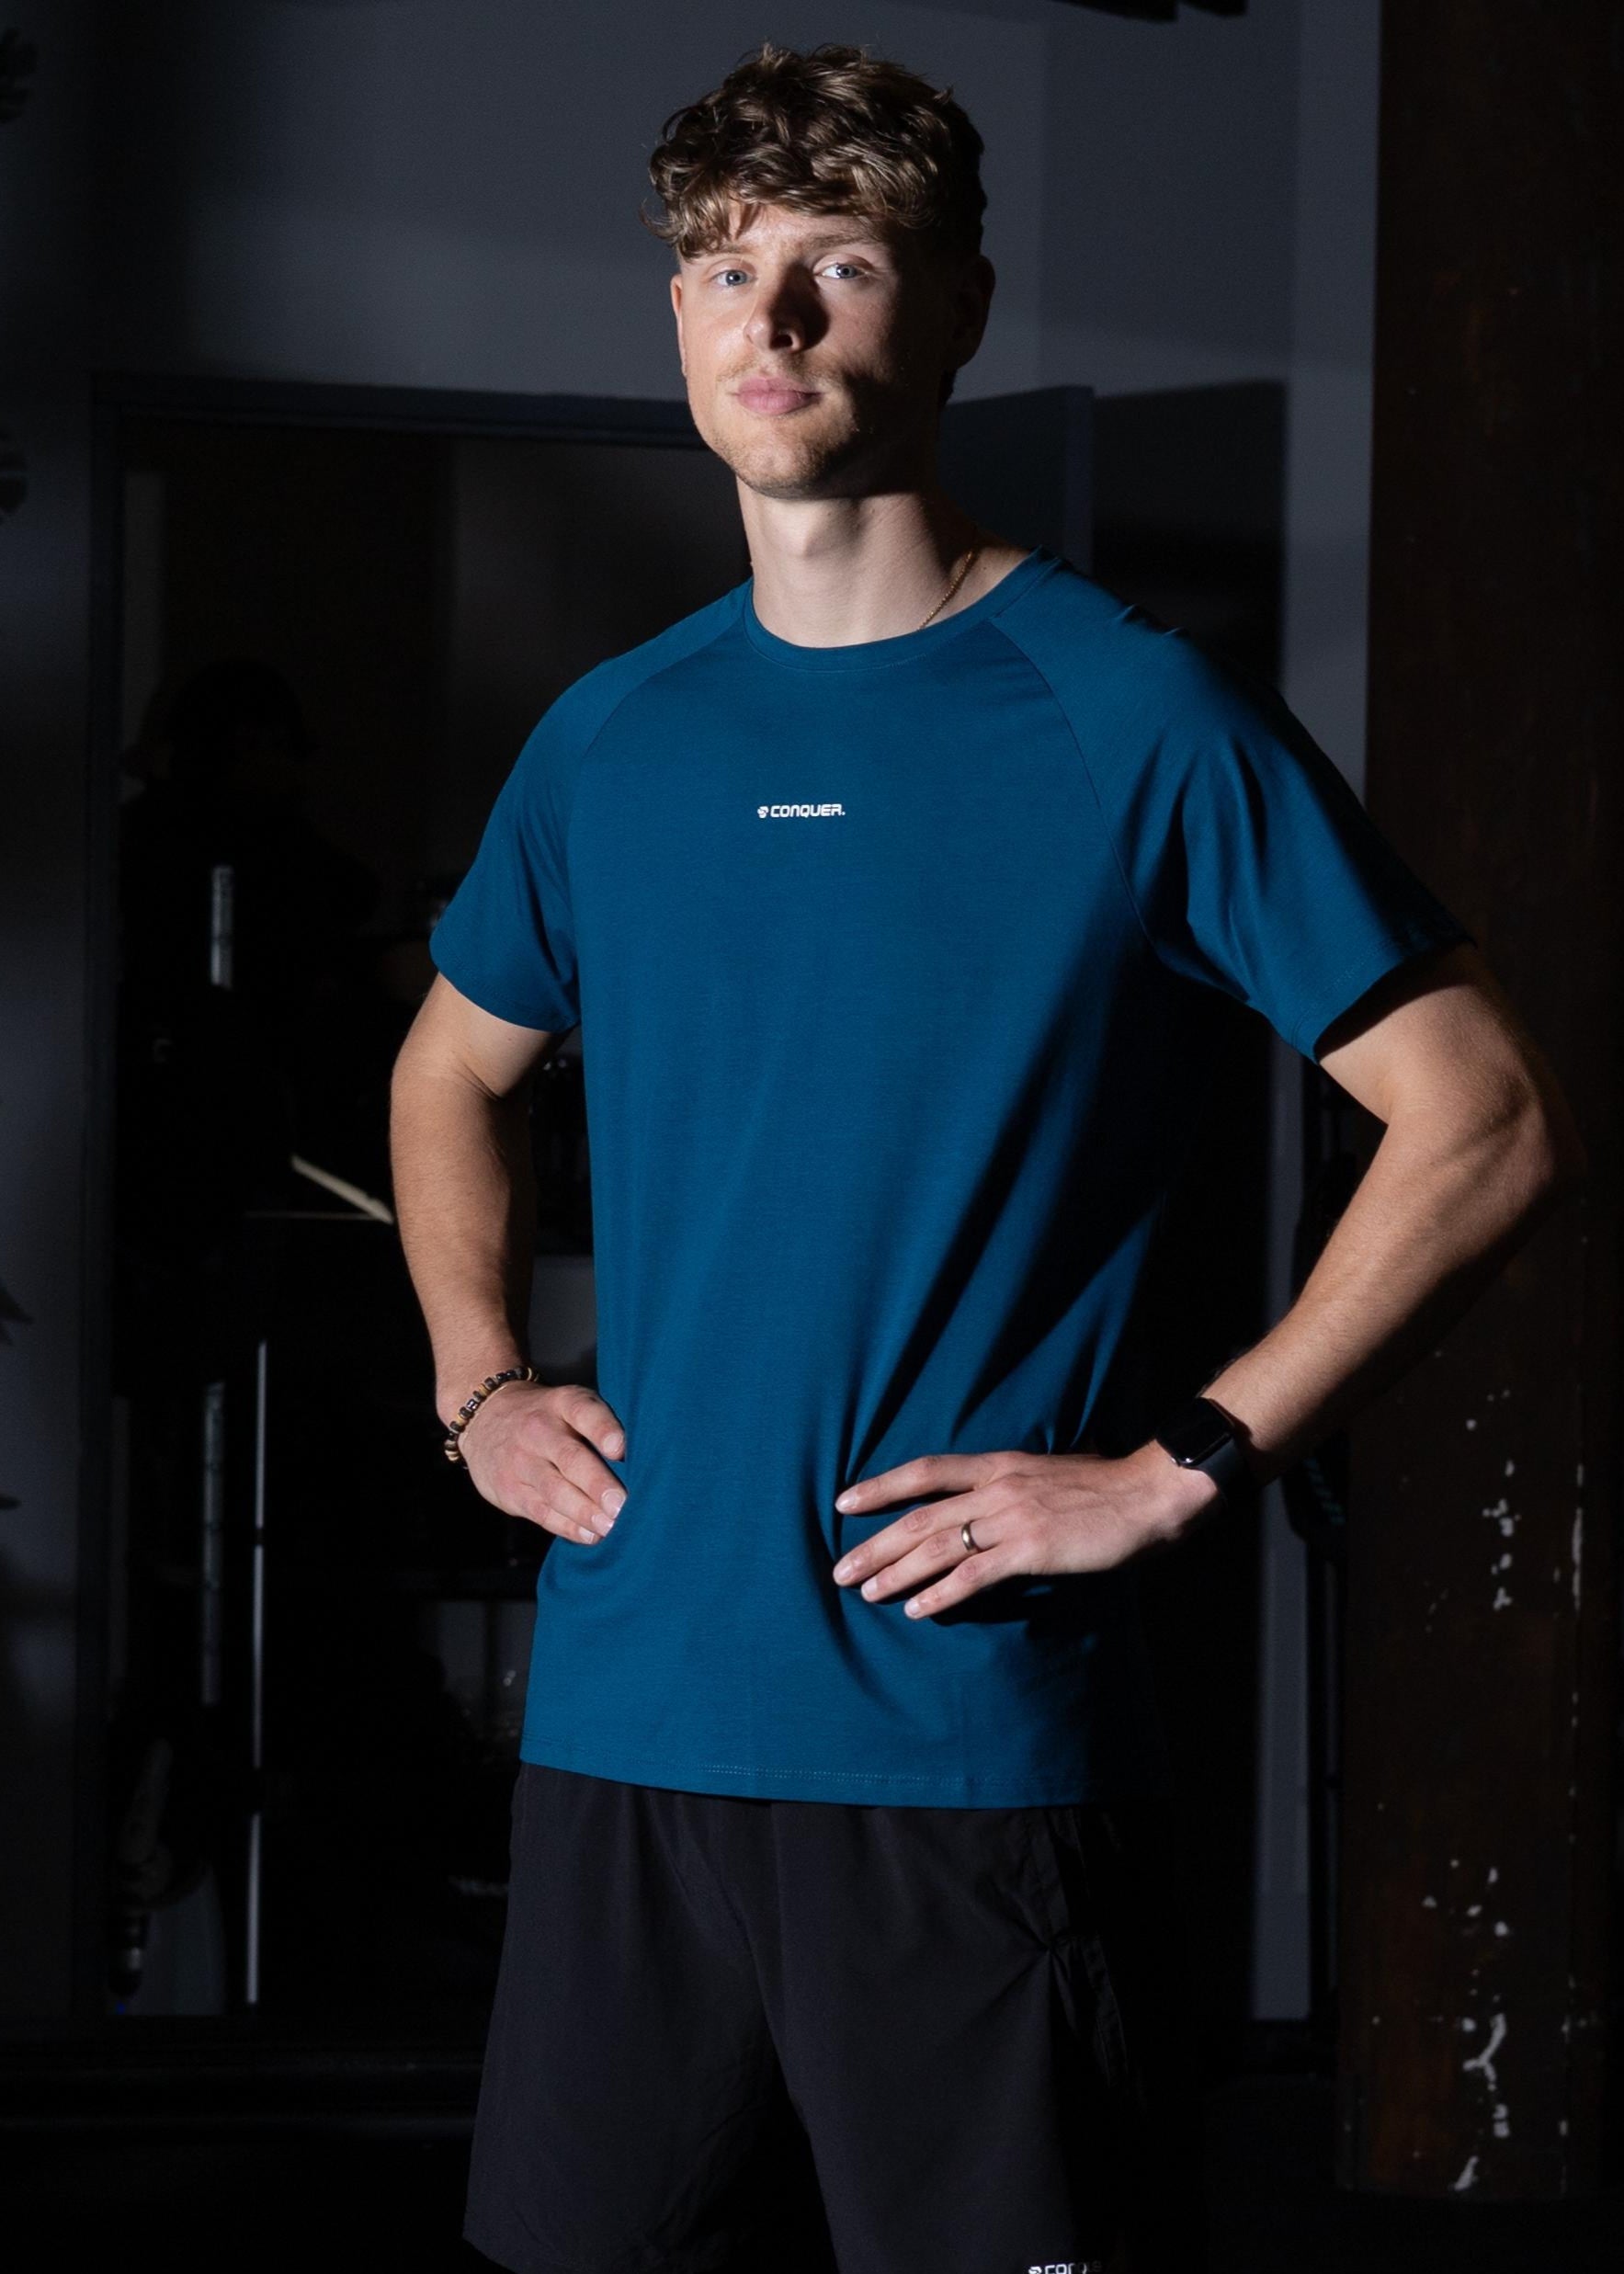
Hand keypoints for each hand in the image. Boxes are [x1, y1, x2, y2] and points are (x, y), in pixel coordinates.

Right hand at [455, 1380, 628, 1545]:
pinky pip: (542, 1512)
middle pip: (570, 1458)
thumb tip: (646, 1462)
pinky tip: (591, 1535)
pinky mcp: (510, 1491)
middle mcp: (539, 1430)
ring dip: (585, 1512)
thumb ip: (600, 1426)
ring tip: (611, 1526)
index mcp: (562, 1403)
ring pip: (555, 1490)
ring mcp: (520, 1462)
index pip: (584, 1411)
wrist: (486, 1420)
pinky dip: (568, 1526)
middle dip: (597, 1484)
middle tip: (622, 1505)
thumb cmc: (550, 1418)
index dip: (603, 1429)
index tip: (620, 1448)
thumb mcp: (569, 1405)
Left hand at [829, 1442, 1222, 1618]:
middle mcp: (996, 1488)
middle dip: (875, 1544)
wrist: (1149, 1493)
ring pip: (937, 1547)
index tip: (844, 1500)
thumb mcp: (1049, 1473)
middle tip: (841, 1569)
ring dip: (897, 1573)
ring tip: (866, 1592)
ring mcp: (1011, 1518)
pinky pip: (973, 1575)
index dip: (881, 1486)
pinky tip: (917, 1610)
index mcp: (999, 1465)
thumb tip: (991, 1505)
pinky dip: (941, 1594)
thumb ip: (1014, 1487)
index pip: (925, 1472)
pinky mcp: (1030, 1549)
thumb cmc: (1107, 1486)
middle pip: (919, 1517)